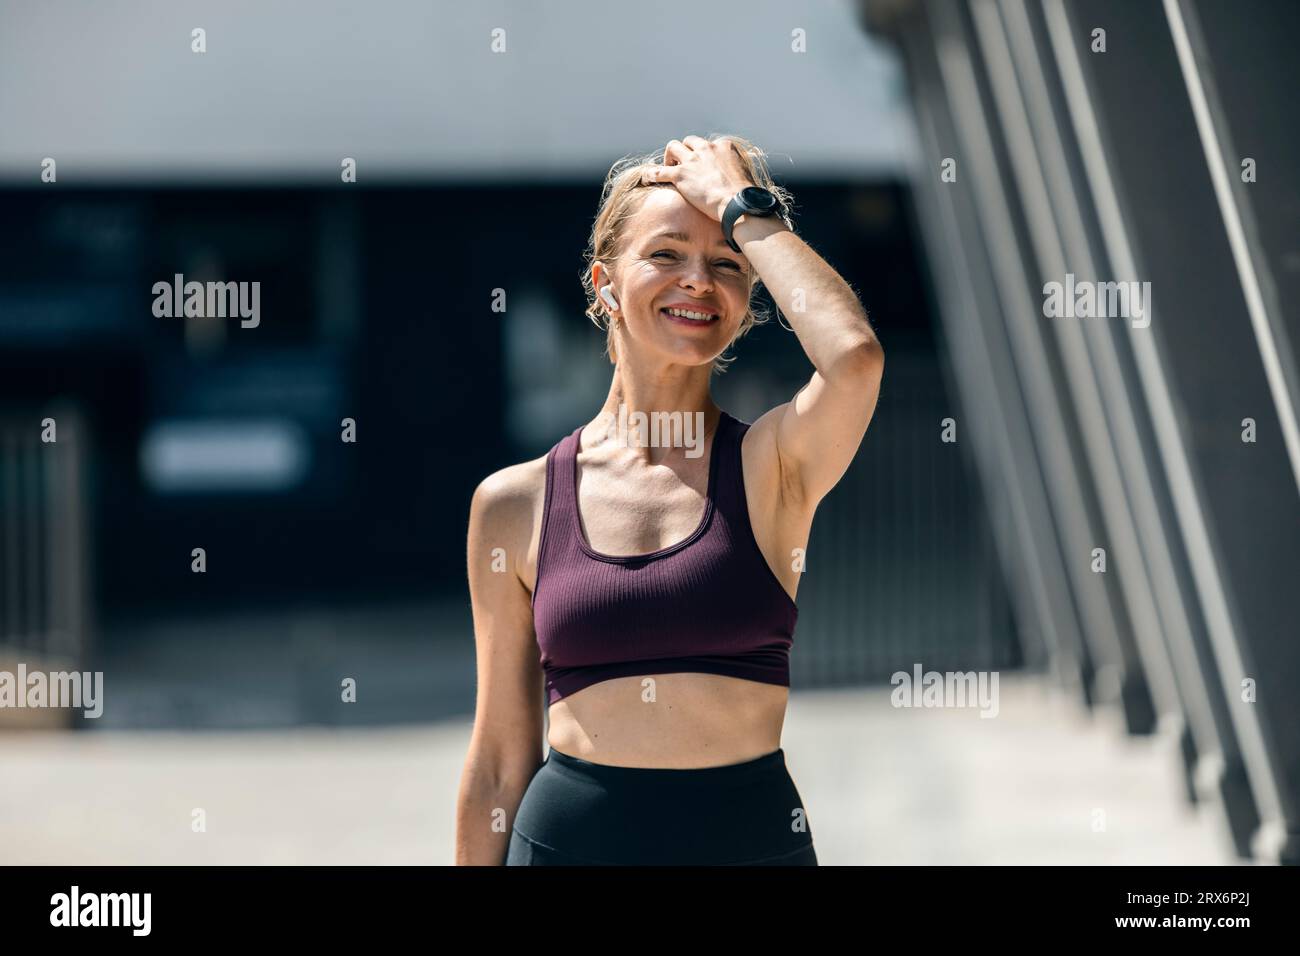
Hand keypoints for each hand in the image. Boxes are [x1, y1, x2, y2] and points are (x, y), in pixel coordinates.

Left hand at [640, 136, 755, 221]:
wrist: (738, 203)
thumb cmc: (745, 195)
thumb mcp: (744, 174)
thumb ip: (735, 170)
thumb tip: (734, 178)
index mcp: (724, 146)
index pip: (708, 144)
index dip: (704, 155)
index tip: (704, 166)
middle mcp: (707, 148)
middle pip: (690, 141)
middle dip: (685, 150)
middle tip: (684, 164)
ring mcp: (692, 160)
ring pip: (673, 147)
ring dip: (670, 156)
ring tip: (669, 167)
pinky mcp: (680, 174)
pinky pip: (659, 171)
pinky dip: (652, 174)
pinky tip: (648, 178)